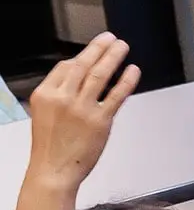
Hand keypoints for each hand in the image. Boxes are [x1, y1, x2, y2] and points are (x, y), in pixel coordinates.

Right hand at [27, 34, 139, 189]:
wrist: (53, 171)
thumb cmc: (50, 145)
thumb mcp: (43, 113)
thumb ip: (59, 93)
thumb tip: (79, 73)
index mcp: (44, 95)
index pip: (65, 66)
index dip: (81, 56)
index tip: (94, 49)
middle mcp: (62, 98)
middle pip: (83, 65)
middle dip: (99, 48)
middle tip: (111, 38)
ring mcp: (82, 108)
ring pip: (100, 74)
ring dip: (113, 57)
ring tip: (122, 47)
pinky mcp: (100, 120)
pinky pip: (117, 94)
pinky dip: (127, 80)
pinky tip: (133, 70)